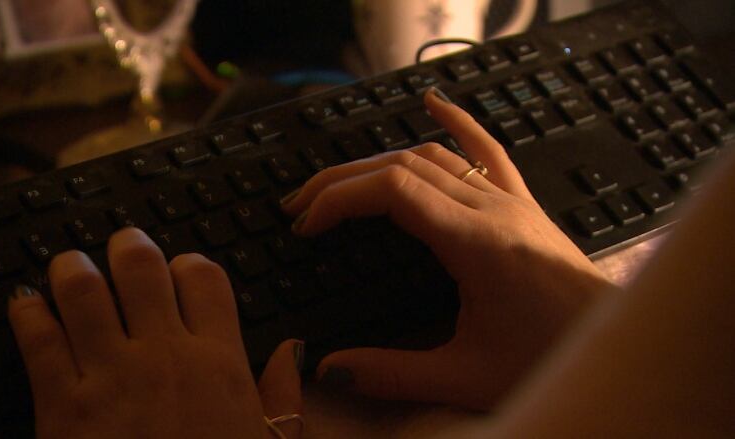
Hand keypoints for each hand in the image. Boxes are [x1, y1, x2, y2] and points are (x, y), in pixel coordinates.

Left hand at [8, 228, 302, 438]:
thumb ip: (284, 392)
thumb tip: (294, 349)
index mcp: (219, 361)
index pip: (204, 278)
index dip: (188, 263)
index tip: (179, 270)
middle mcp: (165, 356)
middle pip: (141, 267)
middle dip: (129, 246)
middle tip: (121, 246)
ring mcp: (111, 377)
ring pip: (84, 289)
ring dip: (72, 269)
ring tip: (69, 266)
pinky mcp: (62, 408)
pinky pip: (38, 340)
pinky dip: (26, 314)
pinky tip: (26, 306)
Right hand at [281, 88, 615, 409]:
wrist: (612, 345)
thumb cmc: (550, 358)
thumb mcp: (465, 377)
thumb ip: (393, 374)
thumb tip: (332, 368)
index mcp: (476, 242)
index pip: (393, 190)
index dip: (340, 198)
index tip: (307, 224)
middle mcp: (492, 208)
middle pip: (402, 166)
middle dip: (342, 180)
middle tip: (300, 205)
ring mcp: (509, 200)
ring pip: (433, 155)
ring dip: (377, 161)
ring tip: (337, 181)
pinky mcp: (520, 204)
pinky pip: (487, 150)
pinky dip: (457, 121)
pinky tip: (433, 101)